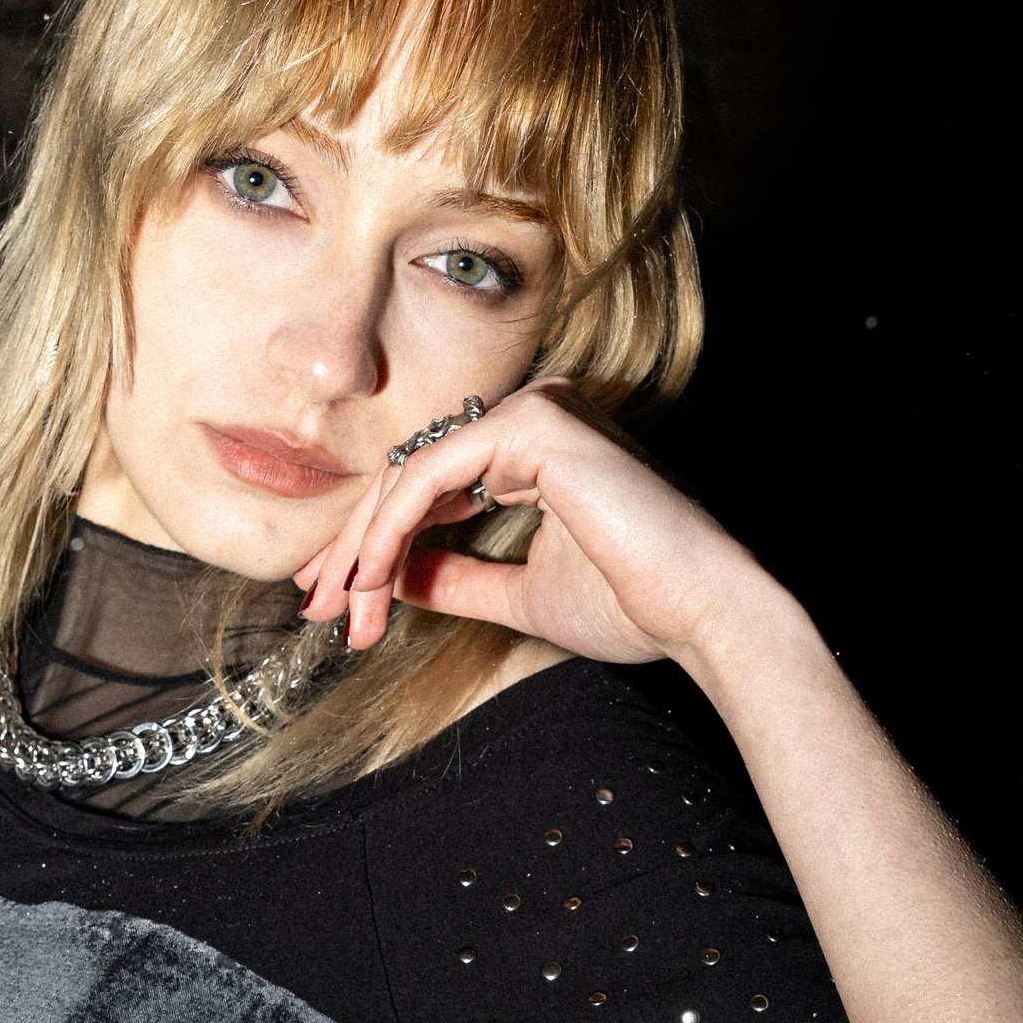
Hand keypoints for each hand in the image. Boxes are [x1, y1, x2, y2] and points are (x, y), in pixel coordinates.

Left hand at [295, 380, 776, 667]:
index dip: (375, 546)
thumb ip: (455, 579)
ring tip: (341, 607)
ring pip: (410, 473)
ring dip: (364, 545)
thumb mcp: (519, 593)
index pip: (431, 486)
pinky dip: (390, 528)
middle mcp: (534, 414)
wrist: (703, 613)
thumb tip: (390, 579)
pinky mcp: (535, 423)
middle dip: (355, 548)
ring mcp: (535, 409)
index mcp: (536, 446)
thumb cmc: (634, 605)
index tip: (342, 606)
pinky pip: (430, 474)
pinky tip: (370, 575)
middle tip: (320, 608)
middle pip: (410, 475)